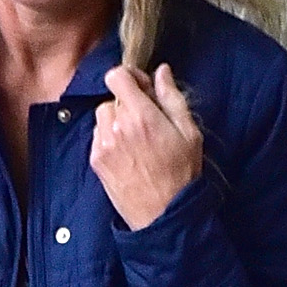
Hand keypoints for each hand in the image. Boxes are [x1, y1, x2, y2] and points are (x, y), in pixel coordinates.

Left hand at [88, 62, 202, 230]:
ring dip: (116, 120)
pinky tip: (128, 154)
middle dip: (127, 103)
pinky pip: (98, 136)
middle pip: (112, 97)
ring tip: (135, 139)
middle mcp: (117, 127)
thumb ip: (172, 98)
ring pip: (102, 116)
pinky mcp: (97, 161)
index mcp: (141, 116)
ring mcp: (103, 145)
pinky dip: (109, 138)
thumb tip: (161, 71)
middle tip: (145, 120)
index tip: (142, 89)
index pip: (116, 75)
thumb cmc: (181, 175)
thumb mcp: (189, 133)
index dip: (129, 77)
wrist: (163, 215)